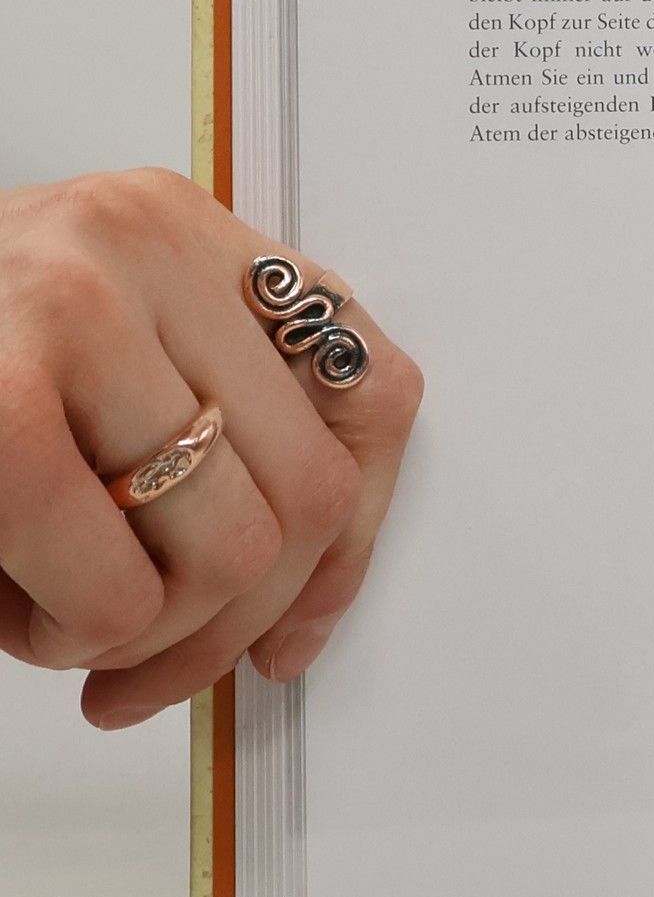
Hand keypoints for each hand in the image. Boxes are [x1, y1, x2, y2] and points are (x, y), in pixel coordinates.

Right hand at [0, 170, 422, 727]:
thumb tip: (302, 608)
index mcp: (185, 231)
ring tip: (54, 618)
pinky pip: (113, 590)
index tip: (292, 633)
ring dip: (143, 636)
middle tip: (143, 665)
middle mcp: (143, 239)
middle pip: (311, 495)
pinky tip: (8, 612)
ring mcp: (67, 302)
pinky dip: (70, 640)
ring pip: (229, 552)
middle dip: (233, 621)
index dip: (355, 544)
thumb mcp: (89, 369)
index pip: (374, 393)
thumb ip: (207, 426)